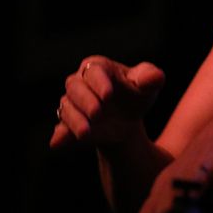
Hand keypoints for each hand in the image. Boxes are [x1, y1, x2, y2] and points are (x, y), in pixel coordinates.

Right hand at [49, 56, 163, 149]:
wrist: (127, 119)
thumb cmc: (136, 94)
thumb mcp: (148, 85)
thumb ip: (151, 78)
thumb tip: (154, 79)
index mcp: (98, 68)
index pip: (94, 71)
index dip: (99, 82)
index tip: (109, 95)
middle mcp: (80, 84)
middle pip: (75, 87)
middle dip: (85, 100)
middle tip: (98, 113)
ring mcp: (72, 104)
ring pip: (66, 108)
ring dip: (75, 120)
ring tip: (85, 133)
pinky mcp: (69, 125)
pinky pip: (61, 130)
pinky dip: (60, 136)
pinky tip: (57, 144)